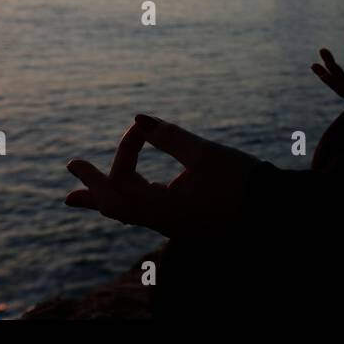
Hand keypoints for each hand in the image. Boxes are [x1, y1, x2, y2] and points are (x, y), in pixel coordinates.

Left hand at [64, 114, 260, 238]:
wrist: (273, 209)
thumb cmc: (242, 180)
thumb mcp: (205, 153)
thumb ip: (169, 136)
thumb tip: (137, 118)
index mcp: (163, 209)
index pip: (124, 180)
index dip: (125, 149)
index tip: (139, 128)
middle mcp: (162, 222)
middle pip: (116, 208)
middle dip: (92, 190)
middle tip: (70, 176)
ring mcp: (172, 225)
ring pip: (128, 214)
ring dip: (104, 200)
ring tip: (80, 198)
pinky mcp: (183, 222)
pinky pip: (144, 214)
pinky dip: (127, 203)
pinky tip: (127, 194)